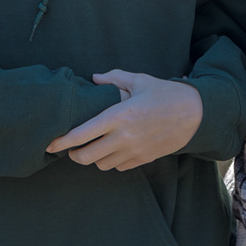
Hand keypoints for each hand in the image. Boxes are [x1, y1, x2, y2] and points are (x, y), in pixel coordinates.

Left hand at [44, 70, 201, 171]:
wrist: (195, 115)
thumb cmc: (165, 94)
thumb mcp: (139, 80)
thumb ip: (113, 78)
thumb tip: (94, 77)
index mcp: (119, 115)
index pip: (82, 133)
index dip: (62, 141)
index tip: (51, 144)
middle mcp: (123, 136)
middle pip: (87, 157)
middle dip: (73, 155)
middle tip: (70, 149)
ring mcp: (133, 150)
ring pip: (101, 164)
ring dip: (93, 158)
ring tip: (92, 148)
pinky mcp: (143, 159)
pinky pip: (118, 167)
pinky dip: (110, 161)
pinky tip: (112, 150)